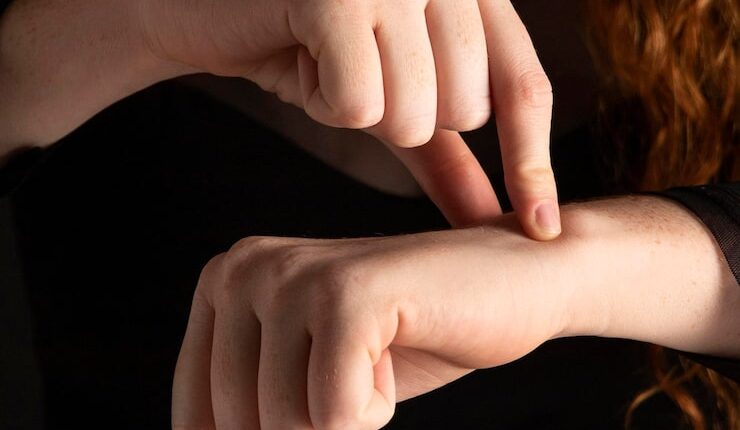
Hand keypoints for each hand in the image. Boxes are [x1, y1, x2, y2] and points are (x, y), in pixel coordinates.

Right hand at [140, 0, 559, 237]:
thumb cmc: (305, 48)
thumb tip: (500, 221)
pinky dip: (325, 102)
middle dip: (405, 120)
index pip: (523, 86)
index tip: (539, 232)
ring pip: (414, 112)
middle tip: (356, 77)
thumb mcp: (393, 103)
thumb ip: (449, 158)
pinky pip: (359, 105)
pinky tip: (301, 59)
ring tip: (326, 64)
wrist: (206, 9)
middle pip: (464, 110)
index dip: (531, 163)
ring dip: (361, 112)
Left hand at [171, 222, 569, 428]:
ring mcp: (292, 276)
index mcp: (222, 283)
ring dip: (349, 414)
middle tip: (358, 370)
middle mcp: (242, 268)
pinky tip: (398, 349)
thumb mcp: (305, 375)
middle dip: (315, 422)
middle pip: (242, 427)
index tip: (319, 412)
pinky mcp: (347, 295)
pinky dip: (378, 407)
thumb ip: (255, 413)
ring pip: (288, 427)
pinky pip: (338, 416)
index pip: (198, 416)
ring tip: (378, 353)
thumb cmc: (407, 338)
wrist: (511, 282)